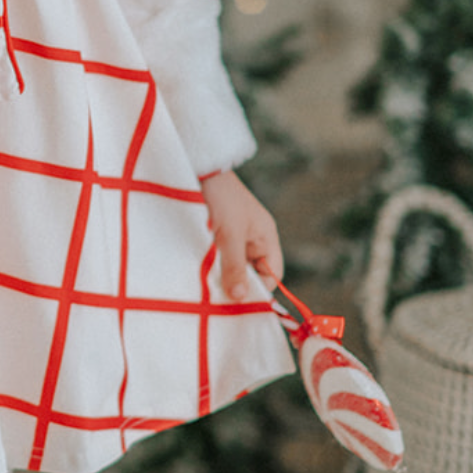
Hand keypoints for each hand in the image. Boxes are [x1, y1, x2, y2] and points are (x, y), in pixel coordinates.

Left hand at [198, 168, 283, 300]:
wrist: (199, 170)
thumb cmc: (221, 198)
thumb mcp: (229, 235)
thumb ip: (235, 267)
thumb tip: (241, 298)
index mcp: (266, 237)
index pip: (273, 275)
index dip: (259, 291)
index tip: (239, 302)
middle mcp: (255, 239)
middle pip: (253, 274)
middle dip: (239, 285)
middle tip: (220, 298)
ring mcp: (236, 237)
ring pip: (235, 267)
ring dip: (223, 275)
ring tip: (208, 285)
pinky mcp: (218, 234)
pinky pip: (221, 257)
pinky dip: (213, 265)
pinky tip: (200, 271)